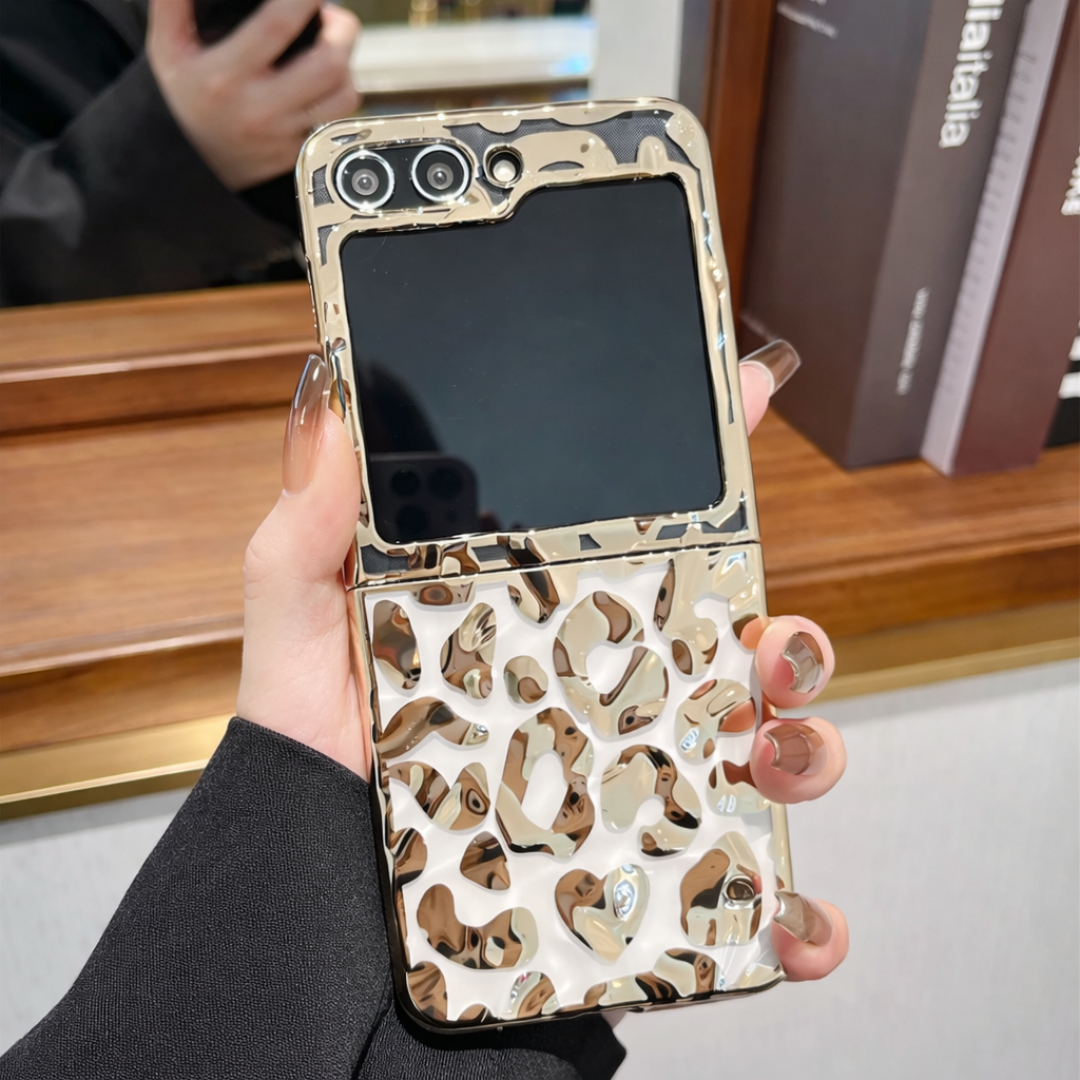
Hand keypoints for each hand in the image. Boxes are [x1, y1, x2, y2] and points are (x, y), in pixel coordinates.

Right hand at [147, 0, 360, 190]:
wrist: (188, 167)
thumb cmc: (181, 100)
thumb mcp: (167, 48)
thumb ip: (174, 3)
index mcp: (225, 75)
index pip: (277, 25)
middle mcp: (260, 107)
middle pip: (329, 64)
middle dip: (342, 30)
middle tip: (333, 17)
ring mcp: (283, 134)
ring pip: (343, 96)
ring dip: (347, 66)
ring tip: (334, 48)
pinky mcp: (298, 153)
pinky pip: (335, 121)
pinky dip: (339, 95)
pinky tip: (326, 80)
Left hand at [237, 348, 848, 982]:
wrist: (306, 877)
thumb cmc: (309, 742)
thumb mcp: (302, 616)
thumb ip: (312, 522)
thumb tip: (328, 400)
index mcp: (551, 614)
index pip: (651, 535)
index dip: (709, 472)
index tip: (751, 400)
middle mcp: (606, 689)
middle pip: (736, 647)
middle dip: (789, 640)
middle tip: (775, 644)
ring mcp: (627, 777)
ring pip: (764, 752)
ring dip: (806, 749)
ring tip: (776, 754)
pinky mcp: (635, 868)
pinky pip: (739, 889)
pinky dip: (792, 912)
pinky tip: (791, 918)